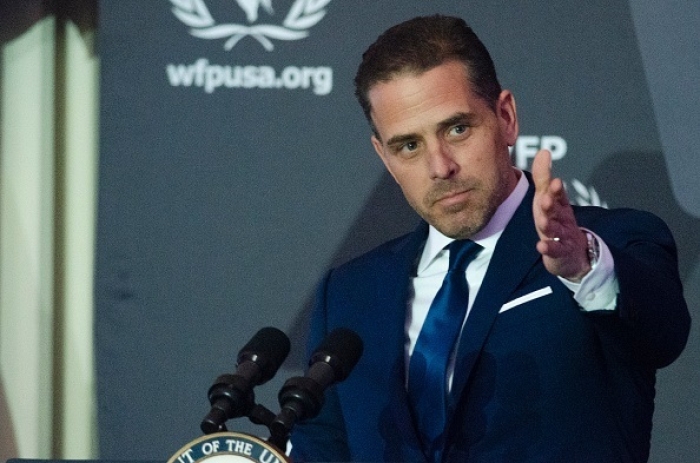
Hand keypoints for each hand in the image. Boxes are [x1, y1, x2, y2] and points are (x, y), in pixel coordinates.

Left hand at [531, 150, 589, 281]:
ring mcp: (562, 235)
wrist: (573, 254)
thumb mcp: (549, 198)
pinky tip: (540, 245)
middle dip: (552, 204)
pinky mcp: (559, 252)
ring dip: (549, 225)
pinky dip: (548, 247)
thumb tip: (544, 151)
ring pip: (555, 229)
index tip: (554, 181)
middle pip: (557, 211)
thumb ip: (544, 177)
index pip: (558, 195)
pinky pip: (554, 249)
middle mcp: (562, 218)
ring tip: (542, 221)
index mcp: (559, 205)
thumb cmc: (556, 220)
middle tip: (546, 198)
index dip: (556, 189)